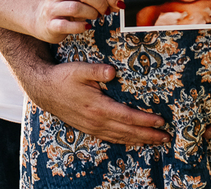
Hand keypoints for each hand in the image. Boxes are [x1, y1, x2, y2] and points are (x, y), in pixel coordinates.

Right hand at [28, 61, 170, 146]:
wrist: (44, 89)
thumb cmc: (63, 77)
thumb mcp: (79, 69)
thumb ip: (97, 70)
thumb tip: (113, 71)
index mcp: (98, 106)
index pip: (128, 116)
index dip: (146, 120)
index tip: (161, 121)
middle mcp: (97, 120)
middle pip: (128, 131)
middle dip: (149, 135)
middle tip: (167, 137)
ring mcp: (92, 127)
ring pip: (121, 137)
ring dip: (140, 141)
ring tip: (156, 142)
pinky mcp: (88, 128)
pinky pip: (111, 138)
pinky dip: (125, 141)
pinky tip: (133, 141)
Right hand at [34, 0, 121, 42]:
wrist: (41, 19)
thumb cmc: (65, 7)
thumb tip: (118, 3)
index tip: (119, 3)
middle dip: (99, 3)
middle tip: (105, 11)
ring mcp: (52, 8)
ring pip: (76, 8)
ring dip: (91, 14)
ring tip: (94, 17)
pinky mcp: (50, 24)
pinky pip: (67, 25)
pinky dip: (80, 26)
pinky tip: (86, 26)